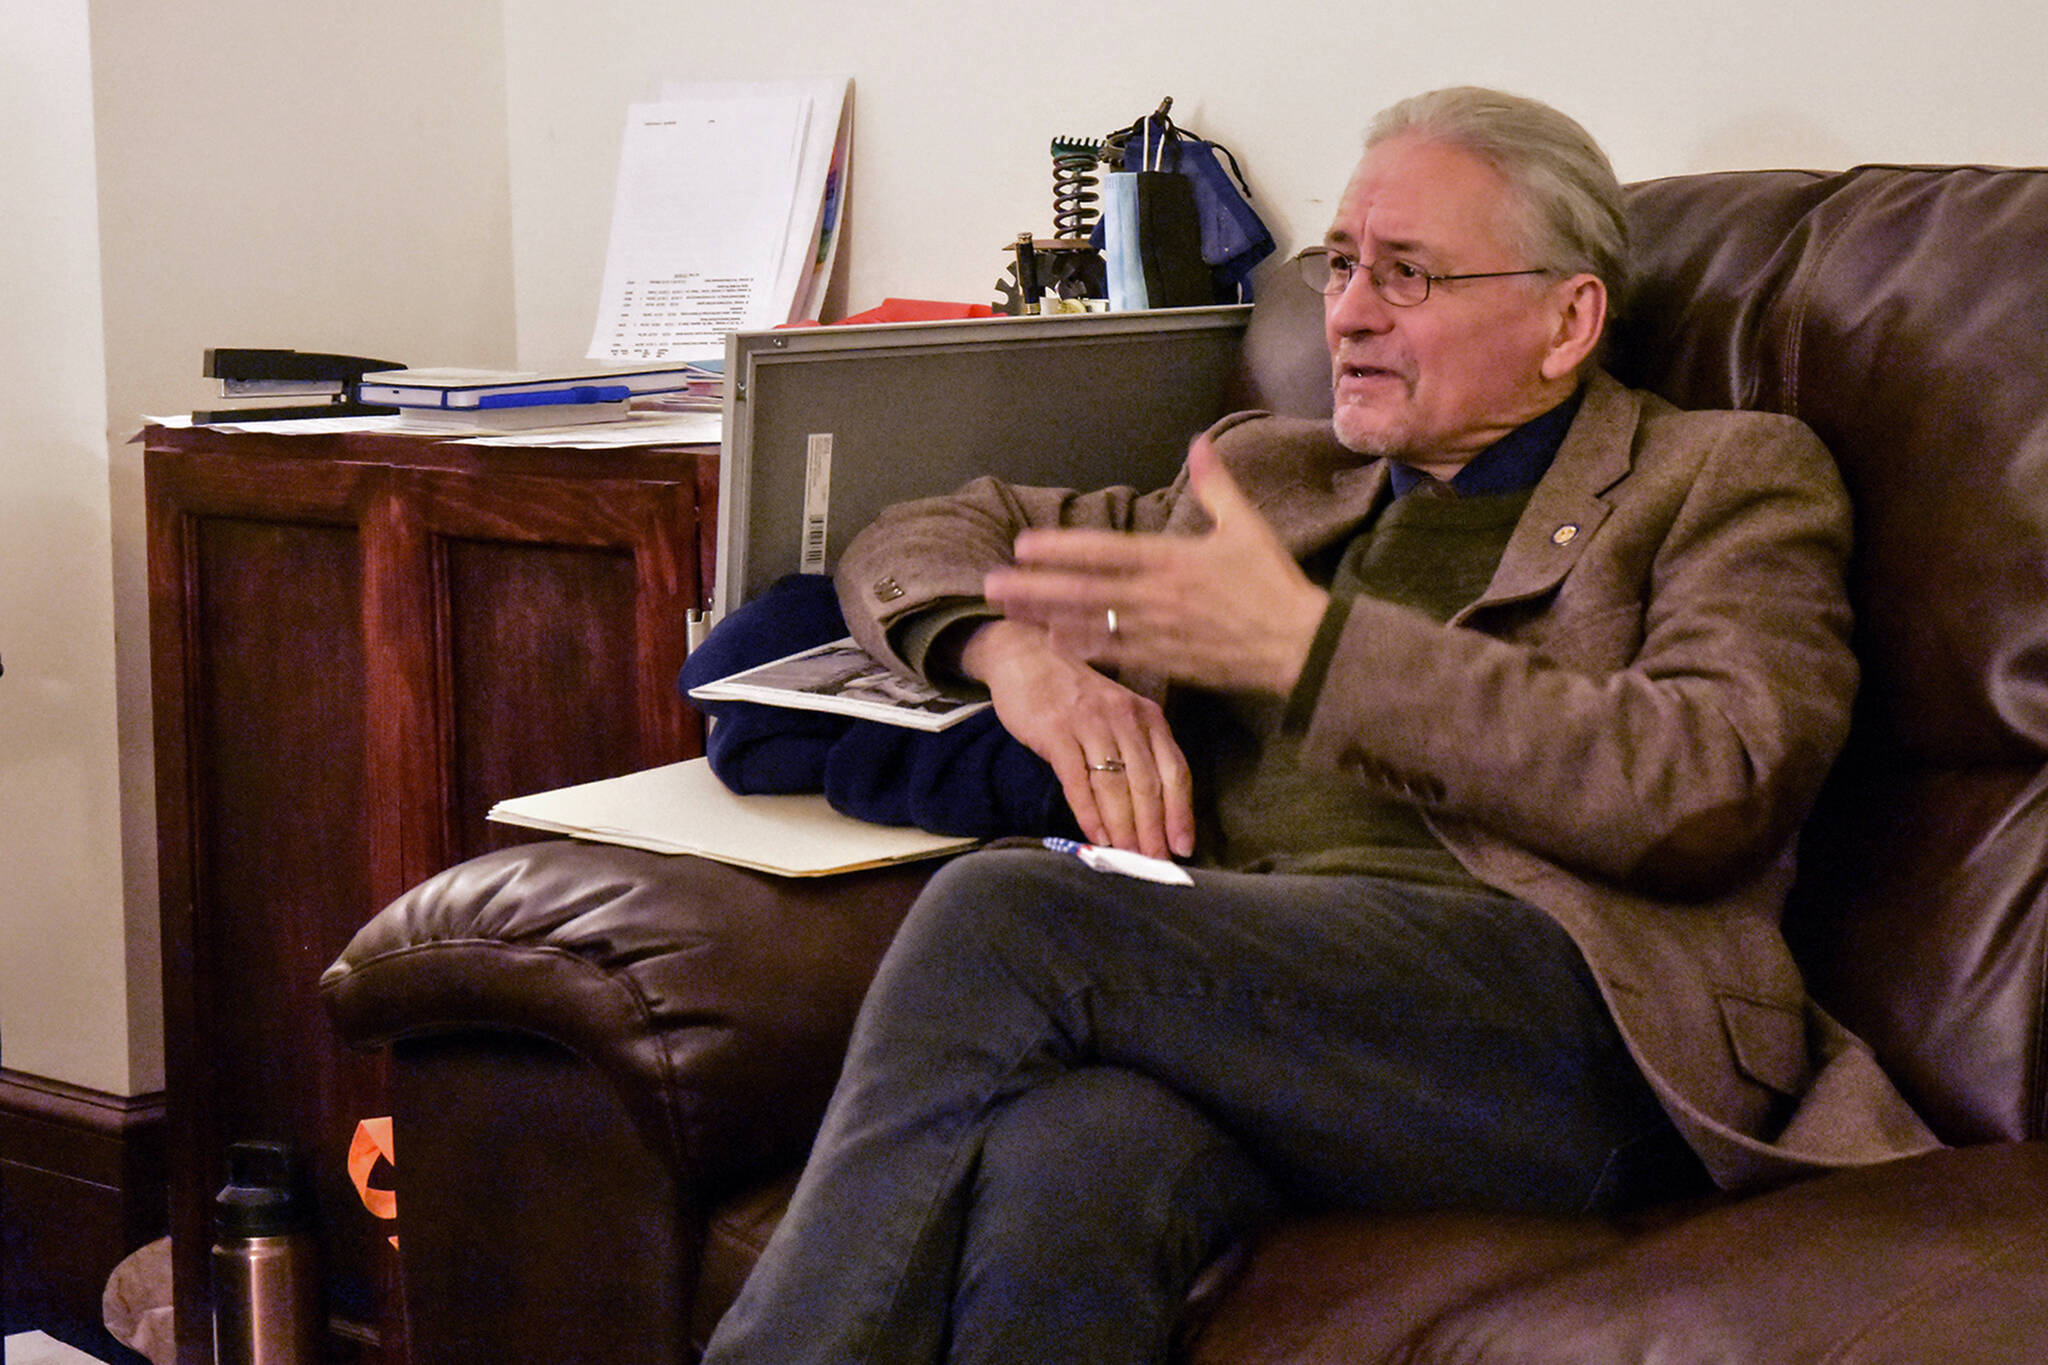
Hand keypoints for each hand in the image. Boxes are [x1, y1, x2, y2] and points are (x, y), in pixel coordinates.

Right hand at [958, 619, 1194, 858]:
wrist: (1027, 657)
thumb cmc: (1075, 695)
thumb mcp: (1117, 714)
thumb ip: (1135, 751)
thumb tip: (1151, 811)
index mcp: (1148, 716)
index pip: (1175, 770)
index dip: (1180, 812)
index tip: (1182, 846)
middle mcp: (1125, 718)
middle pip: (1147, 783)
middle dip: (1153, 829)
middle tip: (1154, 861)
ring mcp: (1090, 723)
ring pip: (1115, 786)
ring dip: (1123, 827)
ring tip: (1127, 856)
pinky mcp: (1056, 732)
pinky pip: (1078, 781)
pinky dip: (1088, 813)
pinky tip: (1095, 836)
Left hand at [984, 436, 1328, 695]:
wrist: (1299, 646)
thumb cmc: (1272, 584)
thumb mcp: (1246, 526)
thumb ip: (1216, 485)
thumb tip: (1199, 442)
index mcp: (1172, 560)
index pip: (1104, 552)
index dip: (1060, 549)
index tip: (1023, 545)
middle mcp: (1156, 597)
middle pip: (1083, 592)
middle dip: (1034, 587)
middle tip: (990, 585)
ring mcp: (1157, 633)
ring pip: (1090, 625)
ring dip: (1046, 617)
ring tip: (1008, 613)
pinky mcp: (1166, 661)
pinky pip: (1115, 655)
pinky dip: (1083, 648)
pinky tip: (1053, 643)